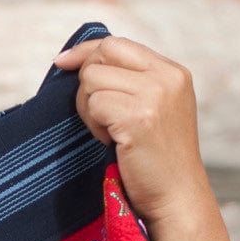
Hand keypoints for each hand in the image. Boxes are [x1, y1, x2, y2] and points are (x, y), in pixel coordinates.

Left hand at [54, 34, 213, 225]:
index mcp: (173, 72)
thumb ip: (132, 81)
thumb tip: (81, 59)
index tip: (63, 62)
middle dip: (87, 84)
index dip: (85, 52)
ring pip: (92, 80)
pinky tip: (113, 142)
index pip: (117, 43)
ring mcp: (155, 95)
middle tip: (100, 116)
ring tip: (111, 132)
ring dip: (90, 109)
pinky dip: (95, 125)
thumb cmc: (157, 159)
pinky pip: (94, 104)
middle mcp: (167, 77)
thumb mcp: (155, 108)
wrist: (176, 197)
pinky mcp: (138, 117)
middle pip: (101, 55)